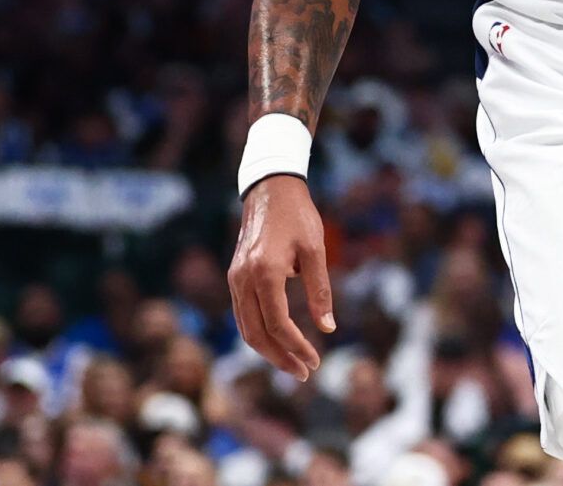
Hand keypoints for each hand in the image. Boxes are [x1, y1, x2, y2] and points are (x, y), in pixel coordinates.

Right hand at [228, 175, 333, 379]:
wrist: (270, 189)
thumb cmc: (298, 216)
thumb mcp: (315, 249)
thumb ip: (320, 290)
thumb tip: (328, 328)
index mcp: (264, 272)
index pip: (278, 324)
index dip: (297, 347)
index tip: (315, 361)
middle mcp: (243, 280)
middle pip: (257, 334)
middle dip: (280, 358)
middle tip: (304, 373)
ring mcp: (235, 279)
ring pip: (246, 329)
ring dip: (268, 351)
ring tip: (293, 364)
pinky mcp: (235, 277)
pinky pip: (243, 315)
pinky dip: (259, 333)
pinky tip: (278, 341)